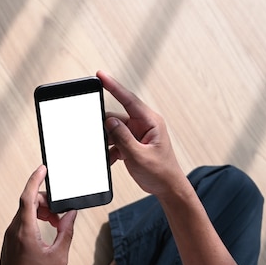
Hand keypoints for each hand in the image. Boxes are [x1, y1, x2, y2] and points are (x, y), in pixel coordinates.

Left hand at [0, 165, 76, 264]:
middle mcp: (14, 229)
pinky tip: (46, 230)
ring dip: (41, 211)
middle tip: (60, 212)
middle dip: (46, 201)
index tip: (42, 168)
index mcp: (25, 231)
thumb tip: (71, 215)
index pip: (27, 197)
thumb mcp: (58, 257)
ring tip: (55, 223)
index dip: (34, 180)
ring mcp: (9, 234)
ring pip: (25, 211)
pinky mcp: (9, 239)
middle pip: (28, 202)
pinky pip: (21, 220)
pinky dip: (34, 219)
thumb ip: (66, 232)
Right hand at [98, 70, 186, 196]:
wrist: (168, 189)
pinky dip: (110, 150)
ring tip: (110, 154)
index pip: (128, 99)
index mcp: (150, 121)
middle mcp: (144, 124)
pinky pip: (115, 140)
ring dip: (109, 143)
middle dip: (106, 129)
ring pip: (114, 131)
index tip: (100, 75)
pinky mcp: (132, 142)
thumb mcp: (138, 155)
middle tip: (98, 137)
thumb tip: (109, 121)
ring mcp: (138, 133)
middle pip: (116, 117)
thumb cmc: (160, 172)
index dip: (113, 86)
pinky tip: (111, 159)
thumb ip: (122, 137)